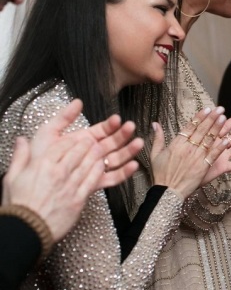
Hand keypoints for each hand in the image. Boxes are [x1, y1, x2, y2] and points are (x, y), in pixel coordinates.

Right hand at [2, 101, 114, 241]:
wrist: (26, 229)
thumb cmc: (19, 205)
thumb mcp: (12, 177)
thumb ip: (20, 156)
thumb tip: (21, 140)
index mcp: (43, 165)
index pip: (64, 145)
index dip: (75, 140)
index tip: (80, 137)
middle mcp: (59, 172)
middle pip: (80, 152)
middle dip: (90, 144)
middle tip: (96, 141)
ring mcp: (71, 186)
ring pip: (90, 164)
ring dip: (100, 154)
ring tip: (104, 149)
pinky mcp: (80, 199)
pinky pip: (95, 181)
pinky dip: (102, 171)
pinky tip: (106, 166)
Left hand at [26, 99, 143, 189]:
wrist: (33, 187)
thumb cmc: (38, 162)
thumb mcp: (47, 134)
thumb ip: (63, 118)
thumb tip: (78, 101)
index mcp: (81, 141)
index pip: (100, 131)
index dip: (110, 125)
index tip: (117, 119)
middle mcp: (90, 154)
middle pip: (111, 143)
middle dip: (123, 135)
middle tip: (131, 127)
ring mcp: (94, 168)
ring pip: (115, 158)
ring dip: (128, 150)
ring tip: (138, 143)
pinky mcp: (95, 183)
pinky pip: (112, 178)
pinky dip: (124, 172)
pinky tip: (133, 166)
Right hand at [150, 107, 230, 197]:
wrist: (167, 191)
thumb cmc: (160, 174)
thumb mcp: (155, 154)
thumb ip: (158, 138)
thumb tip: (155, 123)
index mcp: (176, 144)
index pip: (190, 127)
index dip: (199, 117)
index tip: (207, 109)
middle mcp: (188, 148)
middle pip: (201, 130)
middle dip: (211, 118)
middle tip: (220, 109)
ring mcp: (196, 157)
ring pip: (209, 140)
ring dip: (217, 128)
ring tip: (224, 118)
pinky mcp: (203, 167)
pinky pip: (213, 155)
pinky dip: (220, 147)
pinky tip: (226, 139)